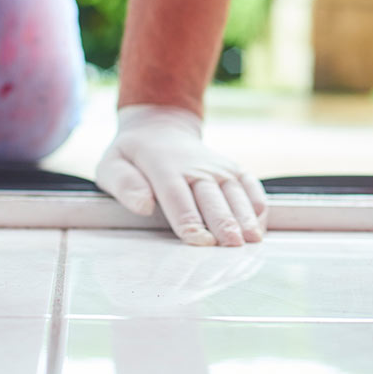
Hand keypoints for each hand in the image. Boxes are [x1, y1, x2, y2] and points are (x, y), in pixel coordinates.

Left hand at [95, 104, 267, 245]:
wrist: (161, 127)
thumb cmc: (133, 156)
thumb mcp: (112, 164)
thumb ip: (124, 184)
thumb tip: (143, 205)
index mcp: (163, 166)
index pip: (177, 196)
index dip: (190, 220)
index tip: (200, 242)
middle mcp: (195, 165)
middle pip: (211, 197)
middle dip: (224, 222)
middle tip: (234, 246)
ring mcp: (217, 166)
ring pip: (234, 191)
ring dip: (245, 216)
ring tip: (253, 240)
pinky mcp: (232, 168)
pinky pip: (249, 184)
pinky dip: (257, 203)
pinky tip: (261, 224)